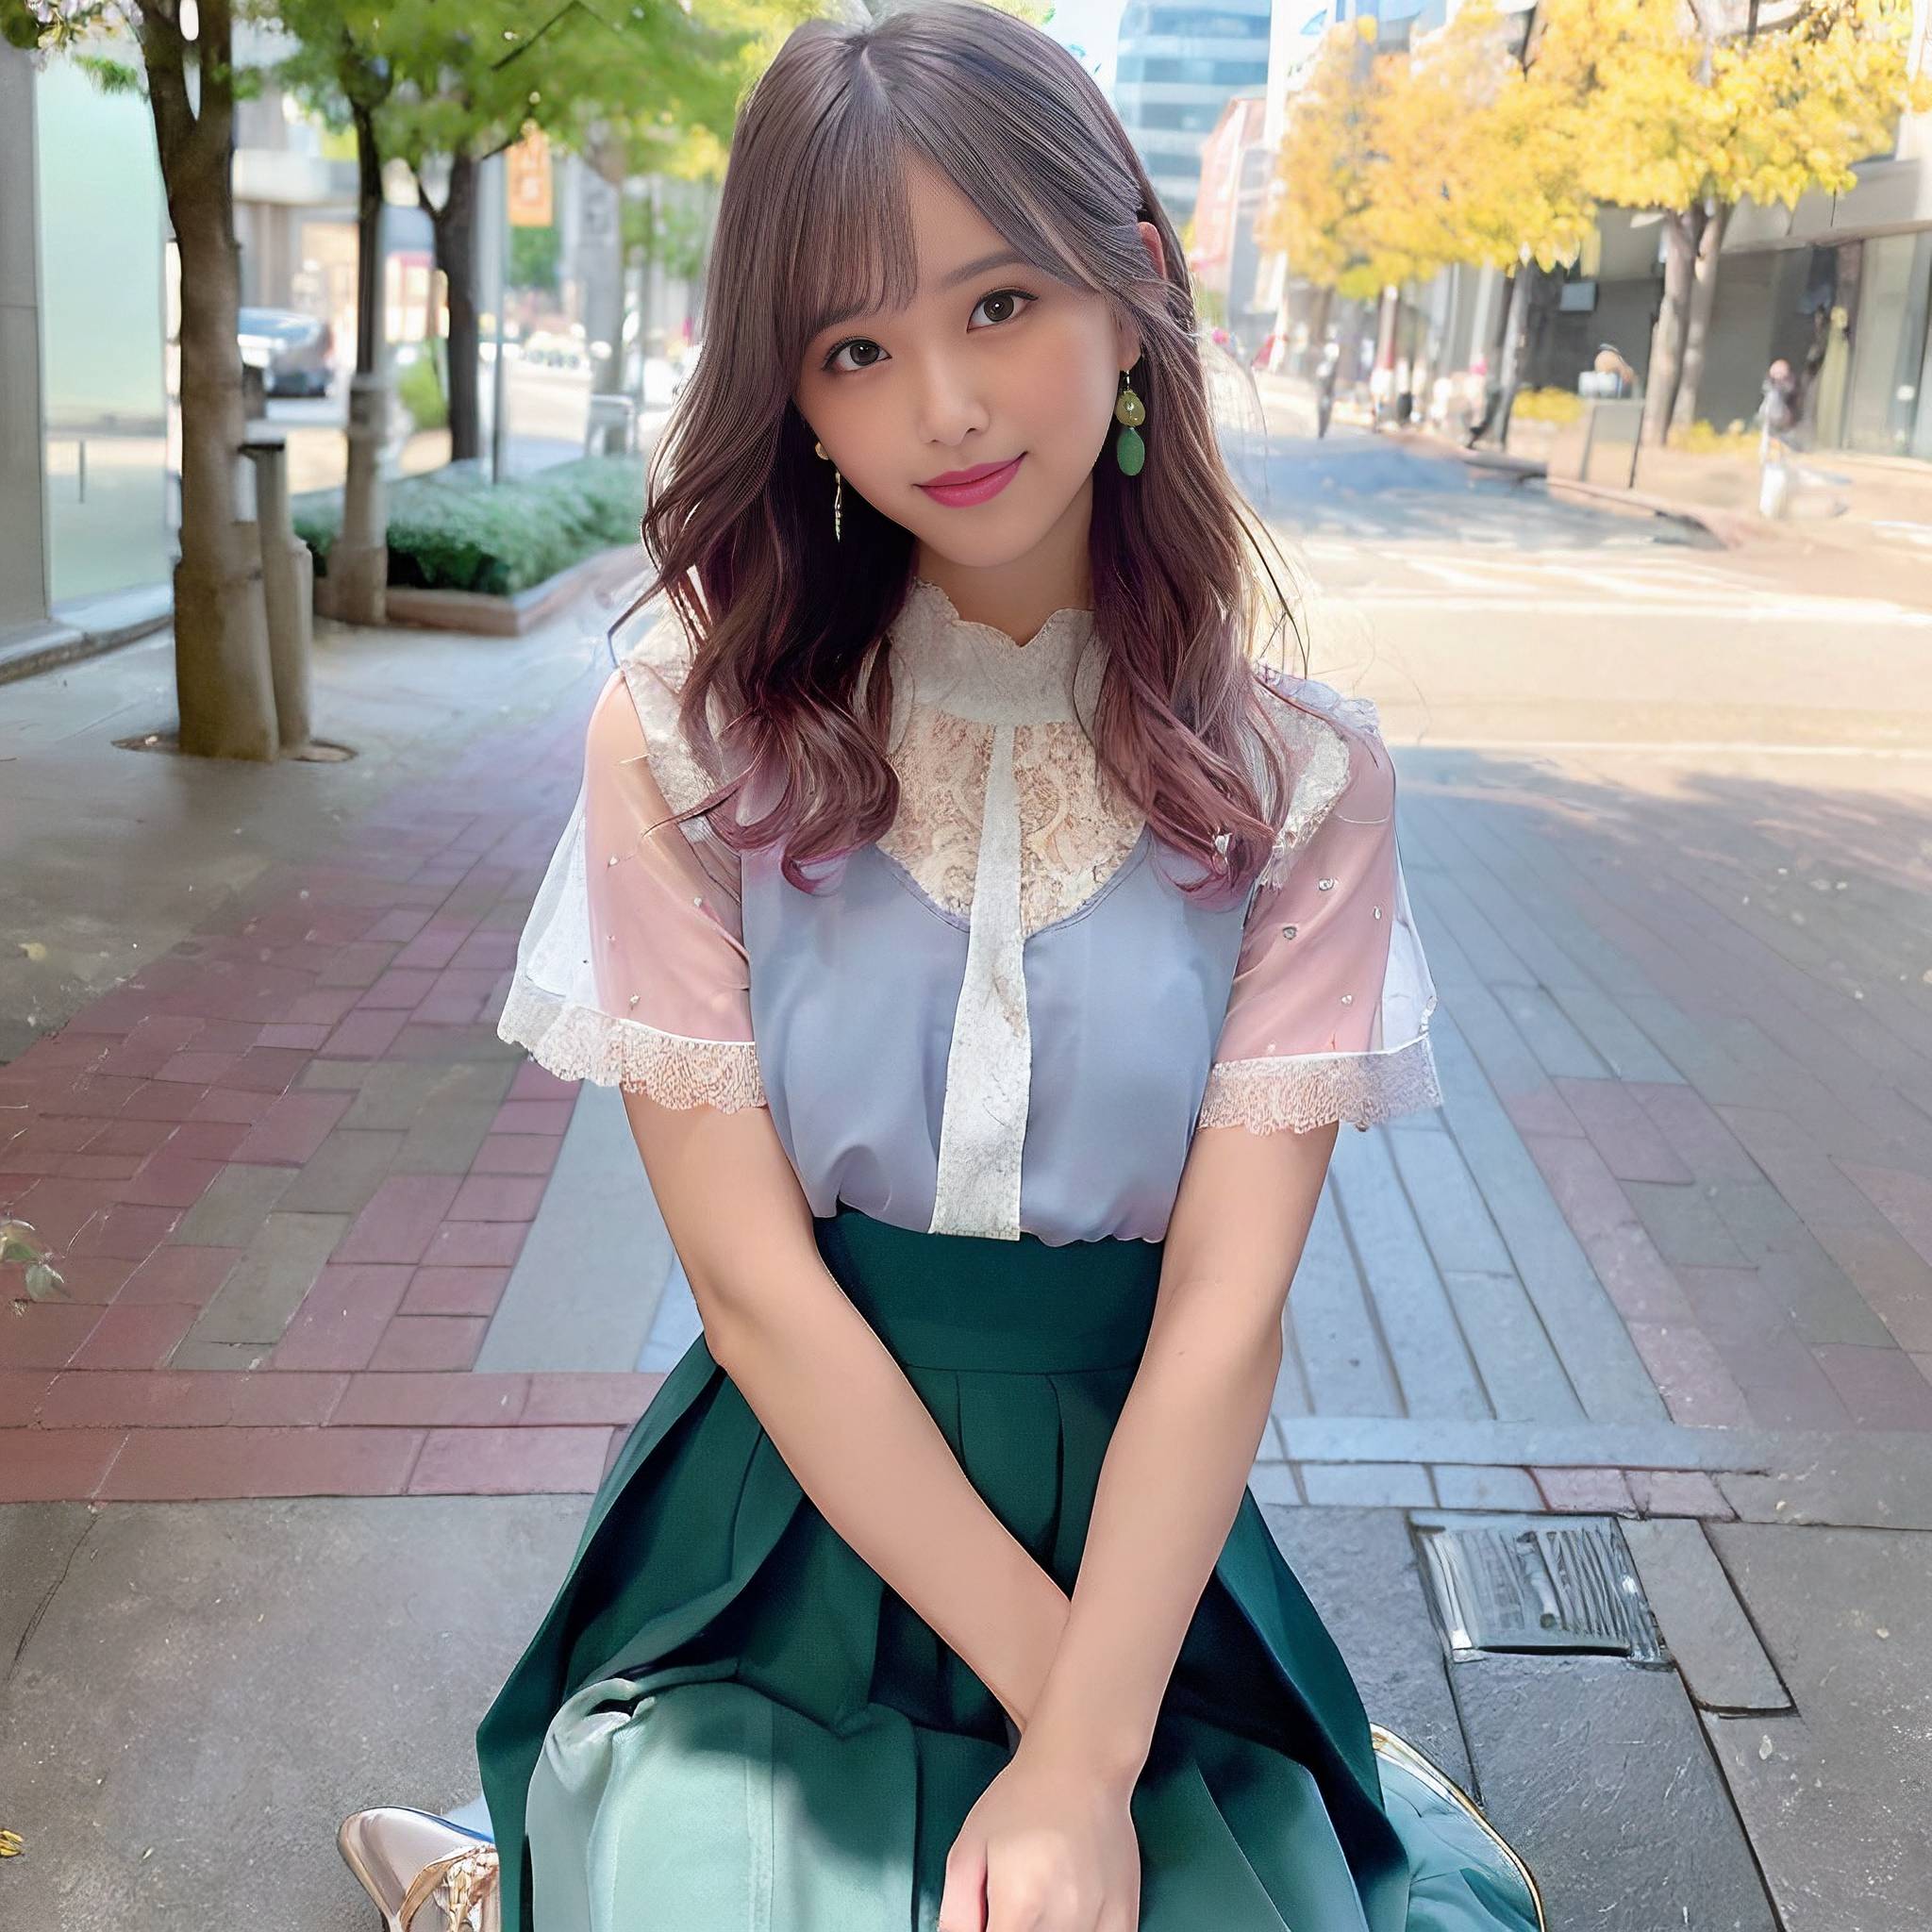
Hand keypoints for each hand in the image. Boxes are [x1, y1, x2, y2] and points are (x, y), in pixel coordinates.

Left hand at [937, 1736, 1140, 1931]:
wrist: (1081, 1766)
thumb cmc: (1021, 1800)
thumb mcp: (969, 1847)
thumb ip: (958, 1911)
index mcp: (1020, 1906)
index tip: (990, 1920)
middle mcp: (1064, 1920)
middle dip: (1013, 1929)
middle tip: (1013, 1906)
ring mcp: (1100, 1921)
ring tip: (1040, 1902)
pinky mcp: (1125, 1918)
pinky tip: (1069, 1914)